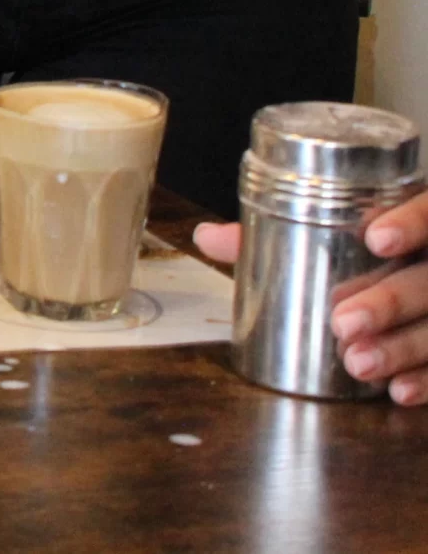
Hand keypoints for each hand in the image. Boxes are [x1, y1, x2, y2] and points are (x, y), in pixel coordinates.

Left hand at [197, 194, 427, 405]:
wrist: (409, 256)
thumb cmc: (368, 244)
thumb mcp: (329, 231)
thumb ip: (273, 233)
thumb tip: (207, 237)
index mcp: (420, 221)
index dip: (410, 223)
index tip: (375, 238)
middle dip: (390, 301)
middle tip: (343, 322)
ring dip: (402, 347)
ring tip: (357, 362)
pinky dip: (426, 380)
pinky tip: (397, 392)